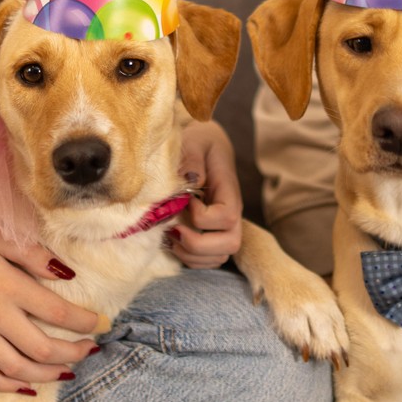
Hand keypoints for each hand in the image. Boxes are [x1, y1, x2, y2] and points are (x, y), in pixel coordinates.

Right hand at [0, 207, 103, 392]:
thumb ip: (31, 252)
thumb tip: (66, 274)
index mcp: (6, 286)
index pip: (56, 312)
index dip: (85, 322)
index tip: (101, 323)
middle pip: (42, 348)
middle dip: (74, 353)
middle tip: (91, 349)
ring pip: (17, 368)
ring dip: (47, 373)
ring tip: (68, 370)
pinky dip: (9, 385)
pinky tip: (27, 385)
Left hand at [168, 120, 242, 268]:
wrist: (206, 147)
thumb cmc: (200, 143)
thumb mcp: (195, 141)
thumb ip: (193, 157)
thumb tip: (190, 179)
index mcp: (229, 192)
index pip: (227, 216)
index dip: (202, 217)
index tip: (185, 200)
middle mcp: (231, 214)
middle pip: (230, 244)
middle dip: (198, 244)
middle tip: (174, 229)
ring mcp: (223, 228)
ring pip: (219, 257)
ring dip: (192, 254)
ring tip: (170, 236)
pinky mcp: (212, 236)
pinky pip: (208, 260)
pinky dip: (189, 258)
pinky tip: (173, 241)